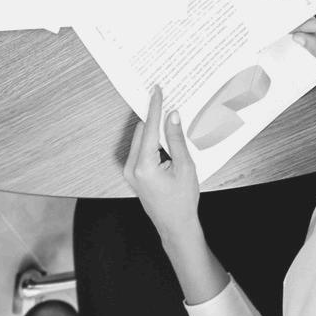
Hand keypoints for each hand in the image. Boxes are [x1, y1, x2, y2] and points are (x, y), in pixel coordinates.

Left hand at [122, 84, 201, 239]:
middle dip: (155, 116)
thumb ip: (177, 140)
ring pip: (141, 139)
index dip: (154, 107)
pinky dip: (152, 140)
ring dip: (154, 129)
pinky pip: (141, 149)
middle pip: (142, 131)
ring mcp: (130, 171)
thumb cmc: (182, 200)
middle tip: (168, 100)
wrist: (175, 225)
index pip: (149, 128)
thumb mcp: (185, 167)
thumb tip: (172, 116)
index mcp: (144, 165)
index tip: (156, 90)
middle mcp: (132, 167)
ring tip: (169, 117)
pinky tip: (166, 136)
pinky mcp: (133, 174)